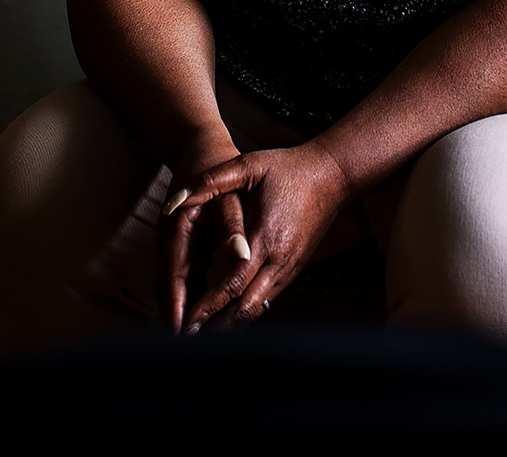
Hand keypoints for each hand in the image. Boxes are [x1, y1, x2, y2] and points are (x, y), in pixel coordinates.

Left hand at [163, 142, 354, 333]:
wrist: (332, 175)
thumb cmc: (287, 168)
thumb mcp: (248, 165)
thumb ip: (210, 182)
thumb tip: (173, 202)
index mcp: (264, 237)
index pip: (232, 283)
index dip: (208, 306)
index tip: (187, 322)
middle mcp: (279, 260)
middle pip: (245, 307)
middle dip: (216, 327)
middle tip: (189, 341)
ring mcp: (289, 268)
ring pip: (257, 309)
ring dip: (231, 325)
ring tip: (204, 338)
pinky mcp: (294, 270)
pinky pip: (267, 299)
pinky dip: (245, 312)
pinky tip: (228, 321)